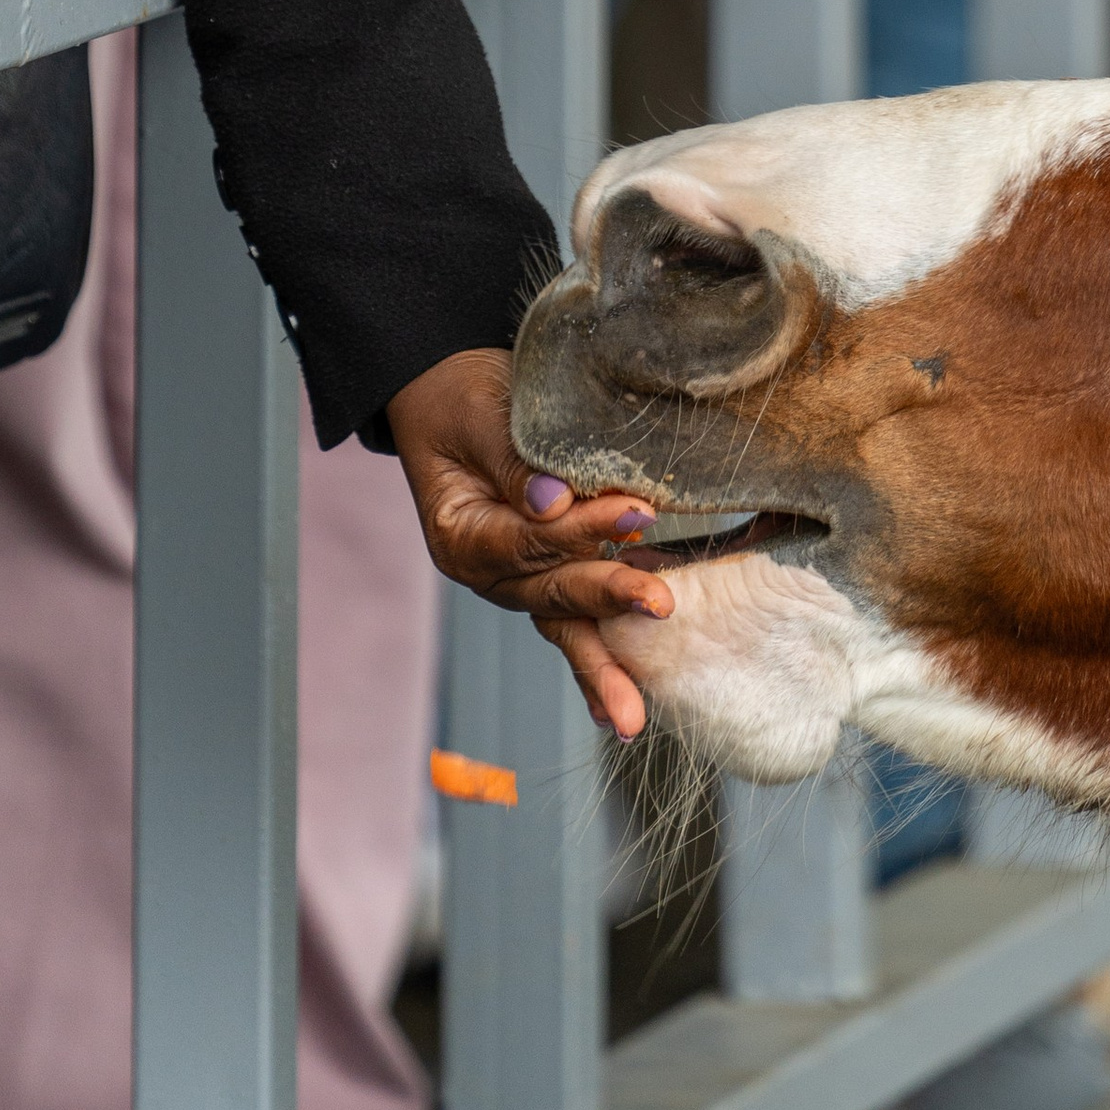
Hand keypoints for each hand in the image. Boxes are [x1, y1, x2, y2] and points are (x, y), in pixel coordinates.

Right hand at [385, 346, 663, 740]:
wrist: (448, 394)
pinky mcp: (546, 574)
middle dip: (608, 600)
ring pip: (566, 623)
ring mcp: (516, 580)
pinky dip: (601, 653)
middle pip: (551, 593)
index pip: (527, 541)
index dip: (580, 529)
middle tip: (660, 606)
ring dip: (604, 664)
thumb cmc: (461, 399)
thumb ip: (512, 460)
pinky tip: (627, 700)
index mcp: (460, 537)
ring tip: (633, 715)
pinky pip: (577, 616)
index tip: (637, 510)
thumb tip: (553, 500)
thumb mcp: (478, 417)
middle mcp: (488, 572)